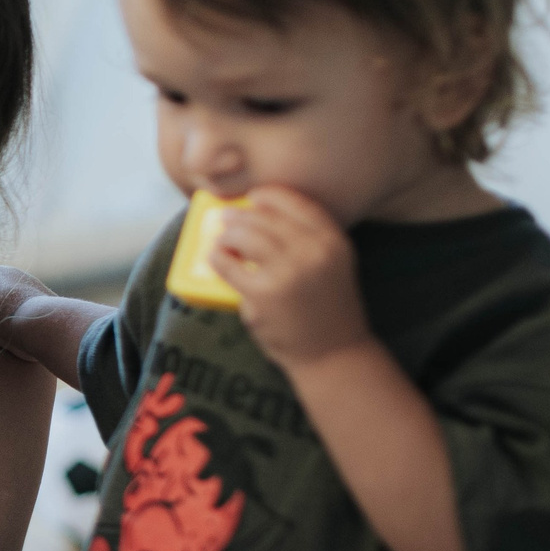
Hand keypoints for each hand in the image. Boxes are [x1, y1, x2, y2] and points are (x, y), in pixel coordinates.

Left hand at [208, 187, 370, 368]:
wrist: (334, 354)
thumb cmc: (327, 308)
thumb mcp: (331, 265)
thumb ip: (306, 241)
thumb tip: (257, 214)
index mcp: (333, 241)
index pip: (295, 201)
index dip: (268, 195)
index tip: (253, 198)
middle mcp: (314, 252)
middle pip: (264, 216)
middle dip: (240, 215)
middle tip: (225, 219)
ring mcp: (288, 272)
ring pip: (243, 234)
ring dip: (226, 234)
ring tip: (222, 241)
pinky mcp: (263, 293)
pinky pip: (226, 262)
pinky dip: (216, 257)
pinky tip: (216, 258)